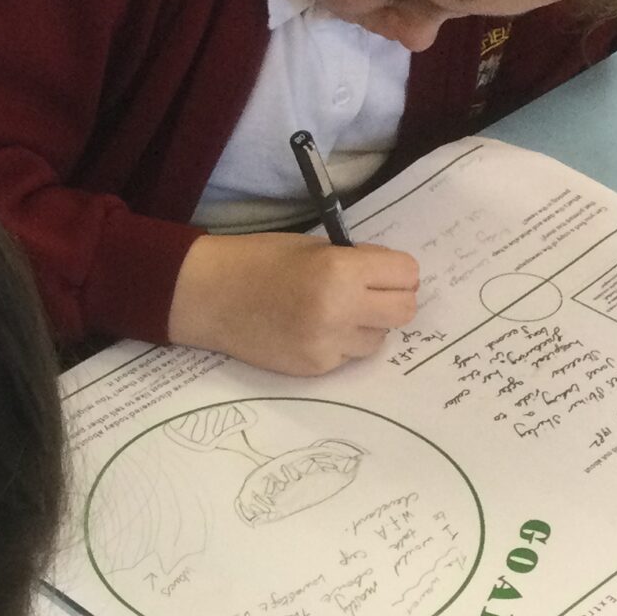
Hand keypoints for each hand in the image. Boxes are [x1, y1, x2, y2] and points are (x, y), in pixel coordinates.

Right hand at [166, 233, 419, 375]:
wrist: (210, 296)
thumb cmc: (259, 261)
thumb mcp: (314, 248)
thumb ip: (356, 262)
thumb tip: (390, 277)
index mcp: (340, 271)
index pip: (407, 274)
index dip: (397, 270)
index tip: (382, 270)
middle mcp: (340, 311)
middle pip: (404, 312)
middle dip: (392, 299)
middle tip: (370, 292)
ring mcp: (328, 345)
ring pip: (379, 338)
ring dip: (367, 325)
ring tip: (335, 311)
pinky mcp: (315, 368)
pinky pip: (350, 356)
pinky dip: (341, 342)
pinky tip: (313, 328)